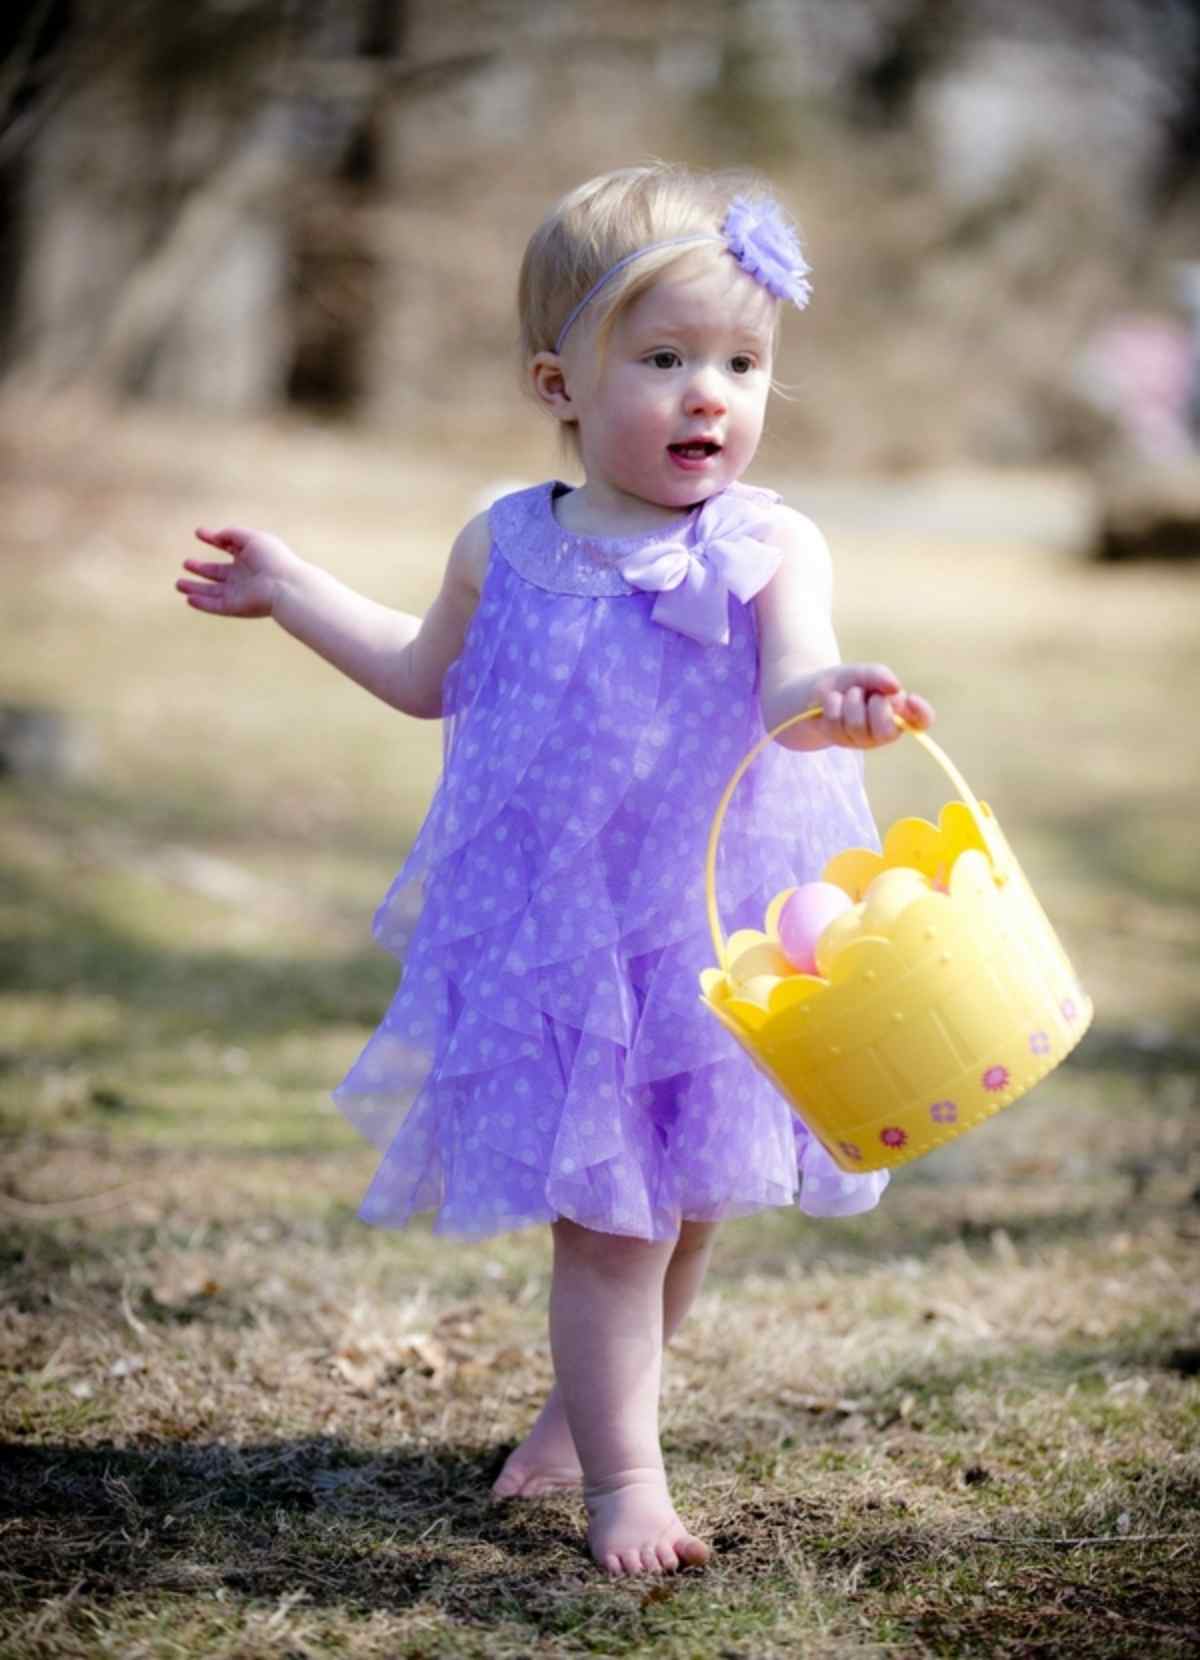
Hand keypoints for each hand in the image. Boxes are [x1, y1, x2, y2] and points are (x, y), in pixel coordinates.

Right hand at [176, 526, 301, 618]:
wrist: (284, 585)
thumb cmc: (272, 559)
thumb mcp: (252, 538)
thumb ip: (232, 534)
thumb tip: (217, 535)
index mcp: (249, 556)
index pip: (228, 546)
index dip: (214, 539)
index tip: (199, 533)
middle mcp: (243, 575)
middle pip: (218, 573)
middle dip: (201, 568)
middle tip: (185, 562)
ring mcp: (239, 592)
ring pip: (212, 591)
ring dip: (195, 588)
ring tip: (178, 584)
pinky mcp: (236, 607)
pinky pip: (215, 606)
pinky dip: (202, 603)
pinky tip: (188, 599)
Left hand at [804, 663, 933, 749]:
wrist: (811, 691)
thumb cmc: (845, 683)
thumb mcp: (862, 673)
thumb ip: (879, 675)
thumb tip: (896, 688)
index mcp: (898, 712)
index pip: (921, 720)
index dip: (922, 714)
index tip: (910, 699)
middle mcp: (884, 729)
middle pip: (889, 730)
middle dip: (876, 707)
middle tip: (866, 693)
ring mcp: (862, 739)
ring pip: (858, 726)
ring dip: (850, 701)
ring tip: (847, 694)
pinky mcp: (841, 741)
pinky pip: (838, 723)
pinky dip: (833, 703)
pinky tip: (832, 701)